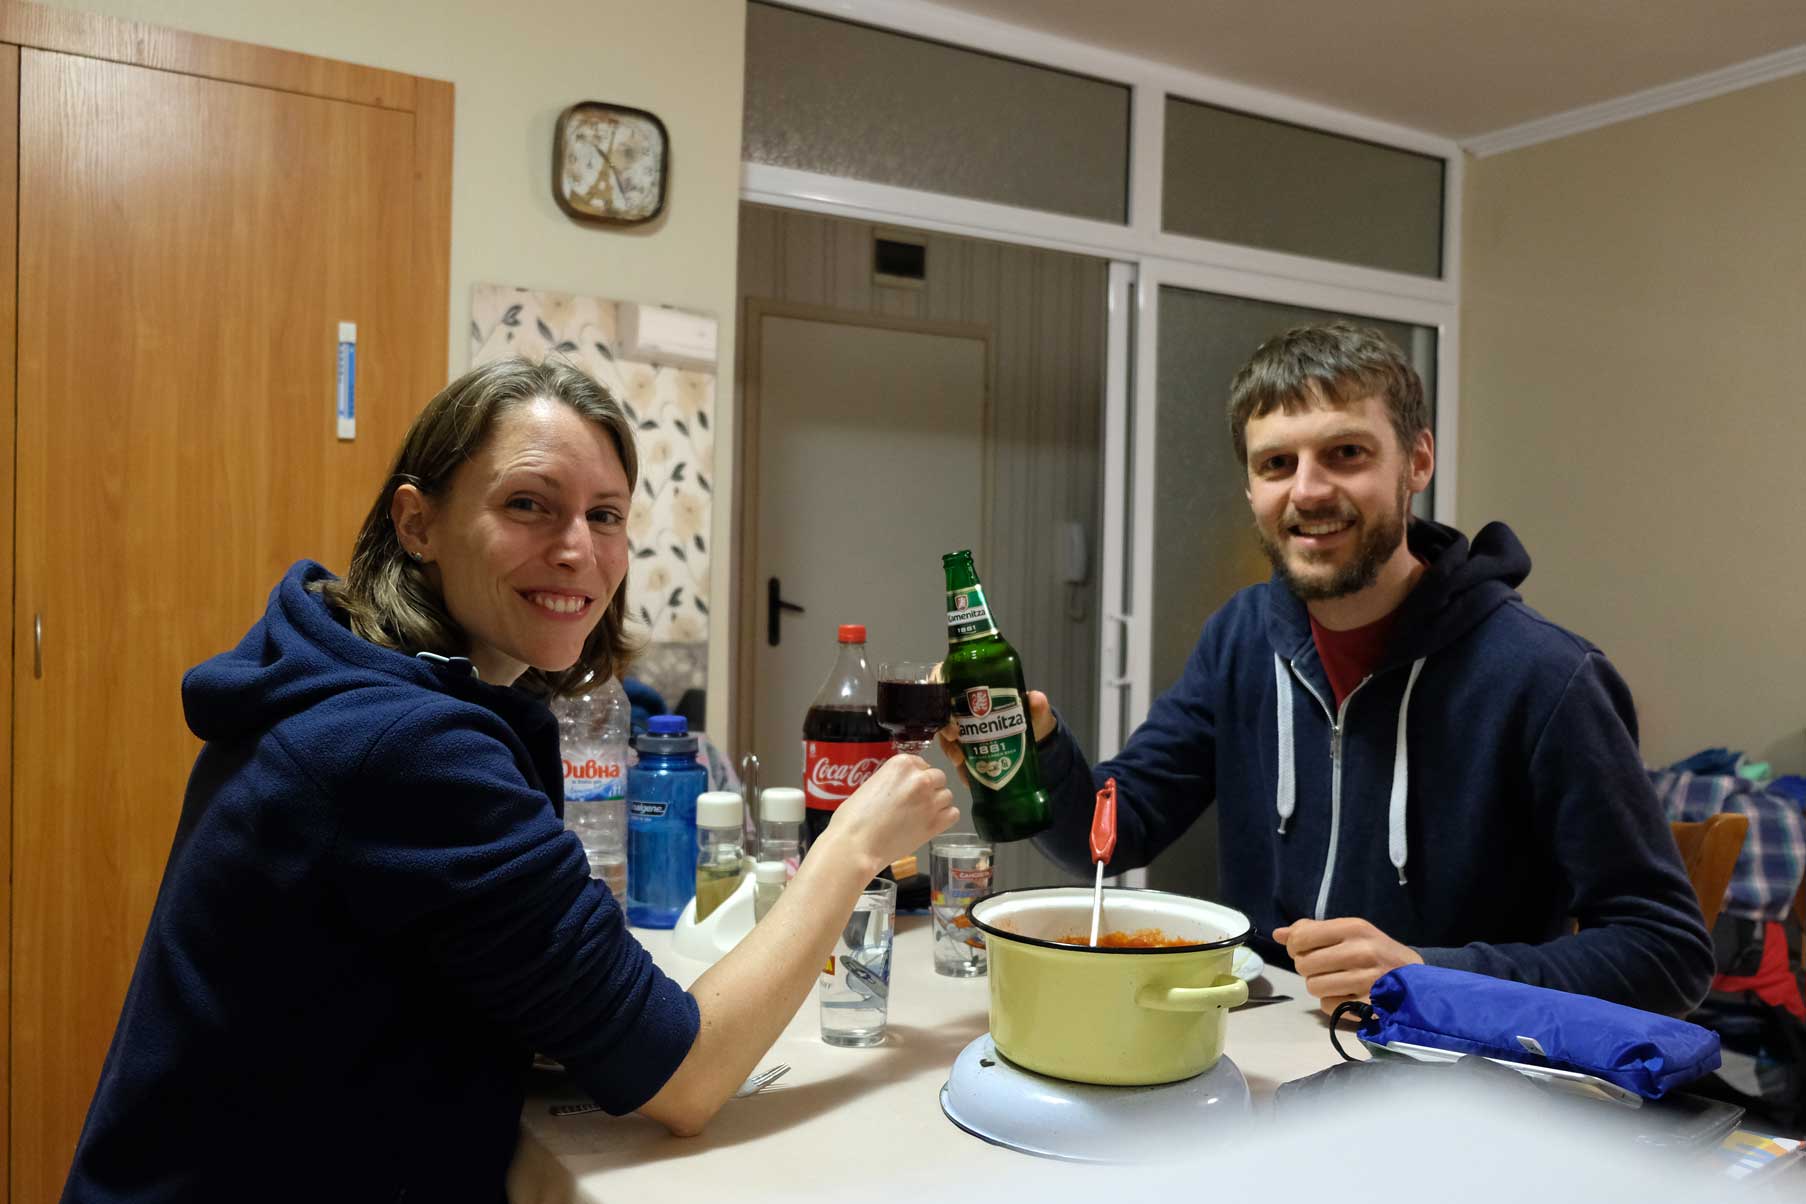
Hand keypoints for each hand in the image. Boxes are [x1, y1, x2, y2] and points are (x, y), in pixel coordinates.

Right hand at [822, 753, 957, 873]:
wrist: (855, 845)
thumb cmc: (853, 819)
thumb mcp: (870, 785)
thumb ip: (892, 780)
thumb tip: (901, 787)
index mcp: (901, 764)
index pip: (921, 763)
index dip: (916, 776)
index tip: (909, 787)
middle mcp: (920, 779)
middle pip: (938, 777)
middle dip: (929, 789)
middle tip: (915, 803)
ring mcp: (930, 801)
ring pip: (947, 796)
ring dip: (937, 804)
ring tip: (921, 815)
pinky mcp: (936, 823)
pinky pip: (953, 814)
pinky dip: (945, 818)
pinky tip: (931, 823)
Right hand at [936, 689, 1055, 785]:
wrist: (1035, 742)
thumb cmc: (1030, 717)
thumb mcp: (1034, 710)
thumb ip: (1037, 705)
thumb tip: (1036, 698)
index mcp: (975, 687)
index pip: (946, 679)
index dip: (938, 688)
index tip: (947, 702)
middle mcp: (963, 706)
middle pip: (940, 710)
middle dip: (943, 725)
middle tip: (954, 738)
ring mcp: (961, 728)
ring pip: (943, 734)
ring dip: (948, 747)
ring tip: (959, 760)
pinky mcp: (964, 748)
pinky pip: (953, 754)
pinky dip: (957, 763)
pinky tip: (965, 774)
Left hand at [1271, 917, 1422, 1015]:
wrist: (1417, 979)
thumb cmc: (1377, 952)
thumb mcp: (1351, 932)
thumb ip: (1313, 930)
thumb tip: (1278, 934)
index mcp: (1354, 928)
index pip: (1301, 937)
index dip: (1295, 946)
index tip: (1304, 950)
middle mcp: (1361, 952)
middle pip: (1304, 964)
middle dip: (1308, 968)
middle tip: (1324, 967)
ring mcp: (1366, 980)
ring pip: (1313, 987)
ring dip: (1319, 986)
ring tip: (1336, 981)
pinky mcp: (1369, 1005)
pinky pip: (1328, 1007)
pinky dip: (1332, 1003)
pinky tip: (1347, 995)